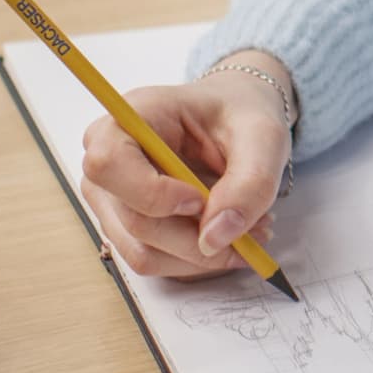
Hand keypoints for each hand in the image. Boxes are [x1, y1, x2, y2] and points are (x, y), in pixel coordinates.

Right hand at [75, 55, 292, 279]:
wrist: (237, 115)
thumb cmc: (241, 113)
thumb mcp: (263, 136)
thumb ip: (249, 183)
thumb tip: (215, 239)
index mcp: (132, 116)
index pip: (109, 163)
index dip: (152, 194)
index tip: (200, 200)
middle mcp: (109, 157)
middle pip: (134, 220)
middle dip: (198, 237)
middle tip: (256, 227)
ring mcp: (112, 196)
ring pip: (143, 251)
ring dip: (201, 254)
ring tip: (250, 232)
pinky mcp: (125, 223)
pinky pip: (154, 259)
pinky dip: (196, 258)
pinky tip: (229, 235)